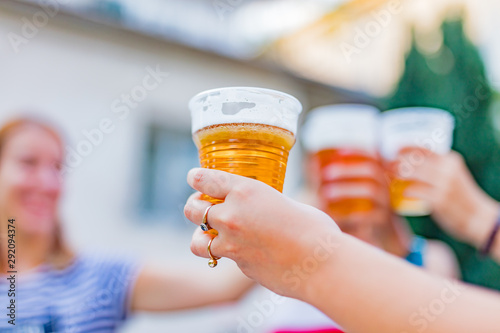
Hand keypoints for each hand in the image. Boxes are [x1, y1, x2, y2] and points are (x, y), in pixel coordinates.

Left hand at [184, 168, 339, 298]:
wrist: (320, 264)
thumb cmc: (313, 228)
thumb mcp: (285, 202)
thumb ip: (265, 204)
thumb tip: (261, 210)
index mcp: (244, 190)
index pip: (205, 179)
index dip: (196, 177)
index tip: (194, 178)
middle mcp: (231, 215)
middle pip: (193, 209)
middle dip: (194, 207)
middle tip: (202, 207)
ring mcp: (231, 243)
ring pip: (197, 241)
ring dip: (201, 237)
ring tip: (209, 236)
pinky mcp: (238, 265)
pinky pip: (222, 258)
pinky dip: (227, 255)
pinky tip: (241, 252)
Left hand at [314, 155, 390, 228]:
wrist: (384, 235)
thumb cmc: (362, 209)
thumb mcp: (355, 192)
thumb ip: (339, 180)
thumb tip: (314, 164)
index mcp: (379, 177)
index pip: (373, 158)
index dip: (357, 153)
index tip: (338, 153)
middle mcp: (386, 186)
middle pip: (371, 172)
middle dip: (347, 170)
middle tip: (325, 174)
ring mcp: (386, 203)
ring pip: (370, 192)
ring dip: (346, 190)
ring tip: (325, 194)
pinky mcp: (383, 221)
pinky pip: (368, 214)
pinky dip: (350, 214)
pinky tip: (333, 214)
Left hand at [392, 149, 498, 246]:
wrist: (480, 219)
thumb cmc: (461, 197)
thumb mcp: (453, 176)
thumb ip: (437, 168)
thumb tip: (411, 162)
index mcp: (450, 160)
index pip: (422, 148)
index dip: (404, 148)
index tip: (393, 151)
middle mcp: (447, 169)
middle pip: (414, 159)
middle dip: (396, 161)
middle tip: (386, 165)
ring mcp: (443, 184)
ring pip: (411, 173)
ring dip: (396, 174)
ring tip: (389, 177)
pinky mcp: (438, 200)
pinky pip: (413, 191)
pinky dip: (403, 191)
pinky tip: (398, 193)